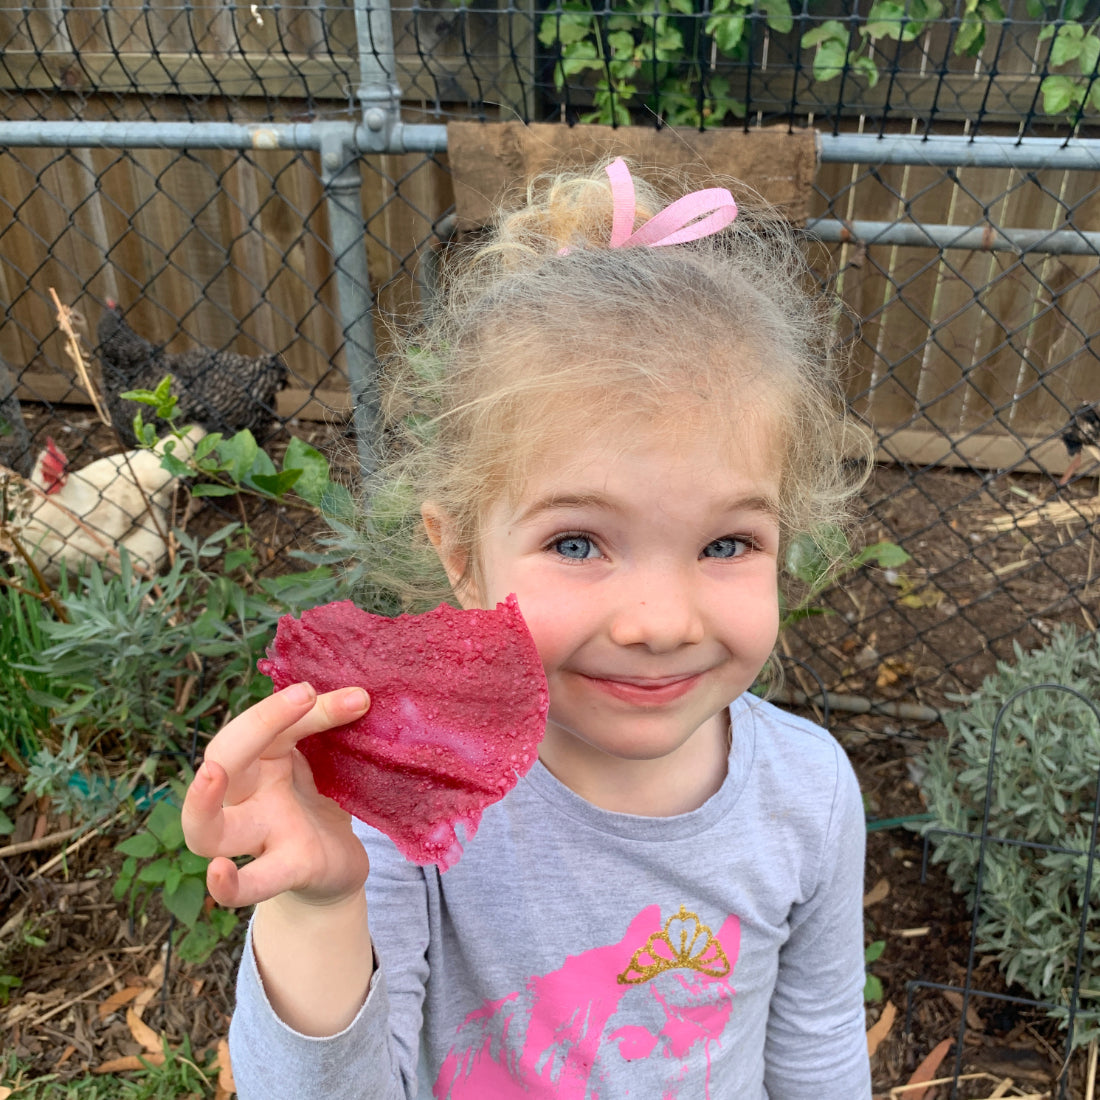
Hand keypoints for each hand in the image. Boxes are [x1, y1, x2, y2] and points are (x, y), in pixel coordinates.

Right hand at [182, 682, 372, 908]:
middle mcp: (250, 795)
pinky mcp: (289, 868)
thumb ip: (331, 732)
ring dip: (202, 803)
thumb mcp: (328, 761)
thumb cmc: (322, 801)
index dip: (297, 705)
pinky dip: (230, 885)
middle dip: (253, 726)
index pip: (264, 724)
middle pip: (224, 757)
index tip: (355, 696)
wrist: (338, 865)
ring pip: (208, 829)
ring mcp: (262, 835)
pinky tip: (220, 872)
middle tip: (303, 695)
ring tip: (212, 774)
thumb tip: (360, 695)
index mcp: (261, 760)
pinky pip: (251, 883)